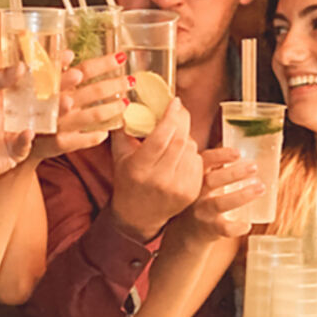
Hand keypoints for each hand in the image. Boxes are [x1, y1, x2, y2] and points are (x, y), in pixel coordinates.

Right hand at [32, 52, 129, 159]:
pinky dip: (92, 137)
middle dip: (113, 85)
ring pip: (89, 115)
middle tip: (131, 81)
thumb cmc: (24, 106)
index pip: (83, 70)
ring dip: (109, 110)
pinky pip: (75, 142)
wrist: (5, 138)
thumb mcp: (34, 83)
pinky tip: (103, 134)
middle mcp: (55, 102)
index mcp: (53, 84)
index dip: (103, 64)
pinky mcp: (53, 143)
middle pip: (91, 92)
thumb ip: (52, 69)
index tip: (121, 57)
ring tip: (124, 104)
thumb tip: (70, 54)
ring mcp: (56, 124)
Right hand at [107, 100, 203, 241]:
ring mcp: (177, 188)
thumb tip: (126, 101)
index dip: (170, 116)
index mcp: (139, 168)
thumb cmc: (127, 180)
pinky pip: (197, 162)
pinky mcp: (190, 193)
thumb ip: (123, 128)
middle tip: (179, 110)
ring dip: (186, 138)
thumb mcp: (119, 155)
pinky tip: (181, 155)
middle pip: (179, 141)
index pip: (160, 137)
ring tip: (175, 137)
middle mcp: (159, 179)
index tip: (175, 102)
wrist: (138, 215)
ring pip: (191, 149)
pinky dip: (191, 153)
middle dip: (182, 121)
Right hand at [181, 147, 262, 239]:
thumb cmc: (200, 201)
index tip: (238, 152)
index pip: (204, 162)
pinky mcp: (209, 230)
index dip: (220, 155)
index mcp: (196, 178)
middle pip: (212, 180)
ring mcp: (202, 212)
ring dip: (242, 195)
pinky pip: (224, 228)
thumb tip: (237, 142)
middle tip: (254, 167)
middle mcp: (196, 194)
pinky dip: (237, 226)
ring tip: (260, 188)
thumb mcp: (202, 181)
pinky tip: (248, 224)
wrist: (186, 234)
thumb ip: (215, 166)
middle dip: (234, 173)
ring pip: (220, 203)